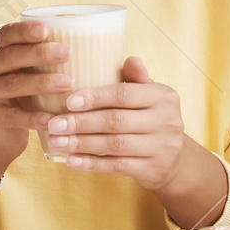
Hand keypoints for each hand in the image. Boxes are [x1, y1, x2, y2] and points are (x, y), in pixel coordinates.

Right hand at [0, 21, 70, 160]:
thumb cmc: (18, 98)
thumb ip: (38, 60)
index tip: (46, 29)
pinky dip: (34, 117)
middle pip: (10, 57)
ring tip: (69, 82)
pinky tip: (52, 118)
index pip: (5, 35)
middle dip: (39, 53)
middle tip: (67, 52)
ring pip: (13, 85)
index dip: (23, 31)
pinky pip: (13, 117)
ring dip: (42, 83)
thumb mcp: (22, 75)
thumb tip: (83, 42)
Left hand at [46, 57, 189, 189]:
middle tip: (54, 125)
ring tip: (57, 142)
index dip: (95, 97)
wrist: (174, 160)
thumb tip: (130, 59)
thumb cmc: (151, 119)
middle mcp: (167, 121)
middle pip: (116, 121)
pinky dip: (92, 163)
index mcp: (164, 96)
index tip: (69, 101)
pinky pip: (117, 166)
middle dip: (81, 123)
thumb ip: (136, 79)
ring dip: (82, 143)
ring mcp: (161, 148)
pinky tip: (71, 160)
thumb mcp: (149, 96)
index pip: (125, 94)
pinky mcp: (153, 170)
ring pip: (114, 145)